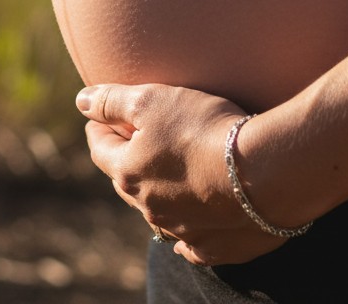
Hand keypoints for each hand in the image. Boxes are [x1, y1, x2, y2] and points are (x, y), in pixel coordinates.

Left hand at [77, 83, 291, 265]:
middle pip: (127, 180)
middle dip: (126, 158)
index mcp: (129, 174)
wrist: (266, 171)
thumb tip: (81, 102)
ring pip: (157, 210)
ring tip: (167, 171)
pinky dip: (186, 228)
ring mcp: (183, 232)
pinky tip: (190, 221)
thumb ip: (111, 100)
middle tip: (133, 138)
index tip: (99, 116)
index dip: (99, 126)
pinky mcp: (216, 248)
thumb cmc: (204, 128)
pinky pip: (191, 242)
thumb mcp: (151, 99)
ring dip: (158, 190)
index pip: (100, 148)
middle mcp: (149, 209)